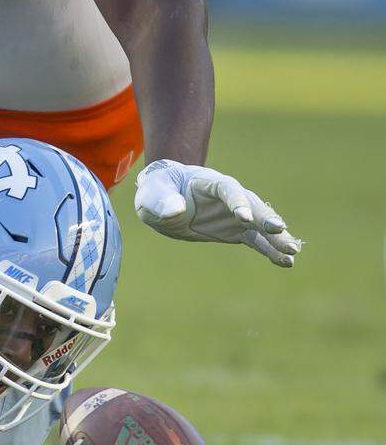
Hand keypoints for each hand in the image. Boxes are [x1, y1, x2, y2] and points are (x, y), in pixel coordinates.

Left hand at [134, 160, 301, 266]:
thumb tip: (175, 211)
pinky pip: (256, 240)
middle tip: (280, 230)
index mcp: (209, 182)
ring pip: (259, 225)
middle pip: (252, 205)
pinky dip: (269, 250)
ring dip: (275, 237)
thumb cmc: (158, 190)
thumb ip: (162, 201)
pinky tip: (285, 262)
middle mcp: (228, 197)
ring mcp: (234, 214)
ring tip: (293, 252)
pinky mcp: (235, 230)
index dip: (237, 201)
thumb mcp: (152, 193)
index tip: (243, 216)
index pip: (228, 189)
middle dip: (265, 218)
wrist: (164, 198)